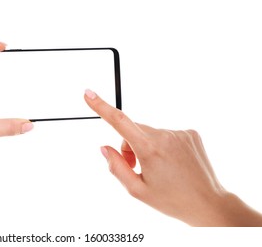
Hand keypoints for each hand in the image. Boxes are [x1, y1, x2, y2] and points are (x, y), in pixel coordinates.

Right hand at [84, 89, 261, 225]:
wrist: (208, 203)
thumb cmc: (171, 200)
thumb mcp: (137, 190)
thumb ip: (116, 167)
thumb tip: (105, 148)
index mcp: (150, 150)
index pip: (119, 122)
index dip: (102, 106)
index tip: (89, 94)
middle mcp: (165, 136)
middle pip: (133, 130)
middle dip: (129, 145)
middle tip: (136, 166)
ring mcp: (180, 133)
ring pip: (149, 132)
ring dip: (146, 144)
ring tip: (158, 167)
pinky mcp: (190, 133)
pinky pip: (166, 133)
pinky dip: (162, 144)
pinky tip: (171, 162)